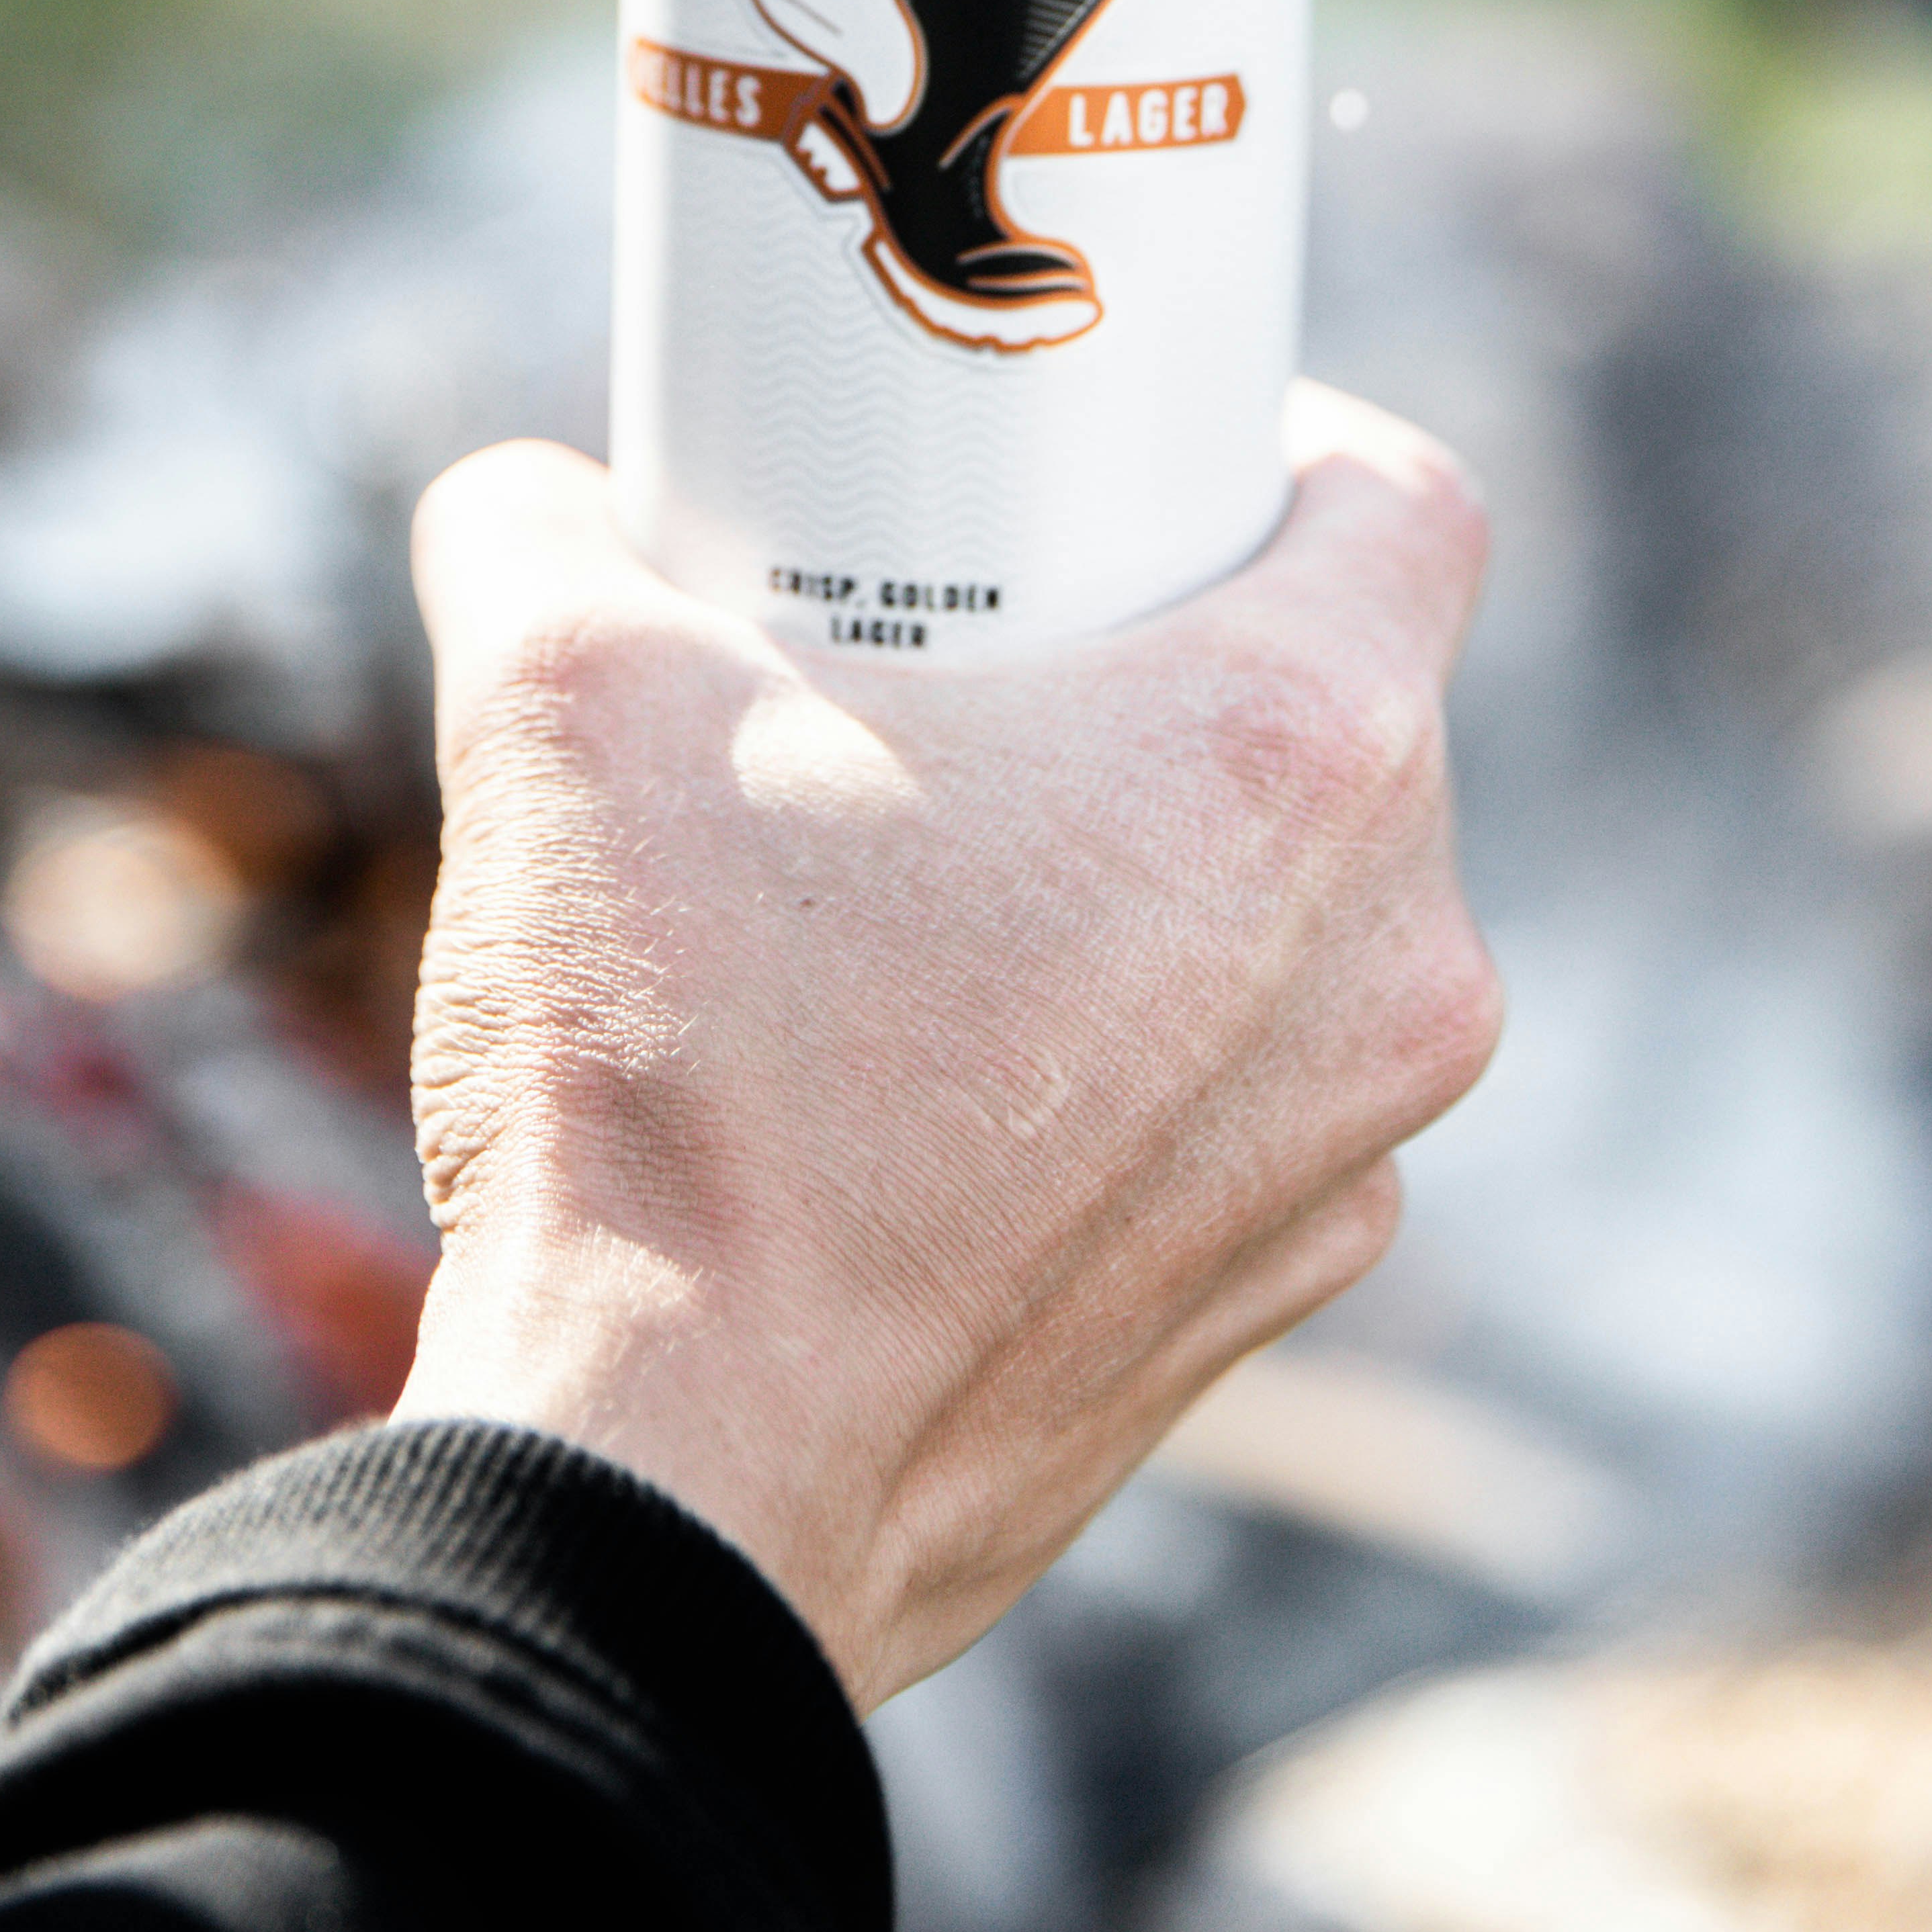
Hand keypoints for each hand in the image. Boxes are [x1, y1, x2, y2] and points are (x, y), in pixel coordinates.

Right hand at [393, 390, 1498, 1706]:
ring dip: (1153, 876)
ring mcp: (1350, 1155)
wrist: (672, 1488)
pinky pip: (1241, 1106)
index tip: (1141, 456)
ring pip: (1301, 928)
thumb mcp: (558, 696)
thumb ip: (542, 531)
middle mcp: (1393, 959)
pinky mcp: (1267, 1305)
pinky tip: (934, 1064)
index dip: (1283, 443)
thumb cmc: (670, 1071)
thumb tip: (524, 496)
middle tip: (986, 650)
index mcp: (1295, 759)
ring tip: (933, 870)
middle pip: (1348, 717)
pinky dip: (1127, 1060)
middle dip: (1173, 661)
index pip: (1407, 510)